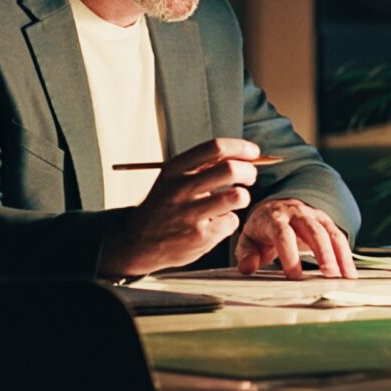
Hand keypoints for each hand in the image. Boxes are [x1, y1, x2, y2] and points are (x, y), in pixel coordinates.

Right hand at [97, 138, 261, 276]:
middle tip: (250, 177)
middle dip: (249, 172)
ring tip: (235, 201)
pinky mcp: (200, 236)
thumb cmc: (163, 207)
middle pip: (231, 170)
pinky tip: (216, 223)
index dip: (240, 148)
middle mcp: (181, 189)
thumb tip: (240, 154)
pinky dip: (229, 221)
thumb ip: (200, 167)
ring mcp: (190, 214)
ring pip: (237, 196)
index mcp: (174, 169)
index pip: (215, 148)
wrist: (138, 242)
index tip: (253, 152)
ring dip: (243, 197)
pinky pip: (231, 221)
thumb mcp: (172, 179)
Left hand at [232, 197, 355, 279]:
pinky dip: (346, 254)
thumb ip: (247, 255)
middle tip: (328, 275)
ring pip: (329, 232)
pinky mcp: (325, 221)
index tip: (294, 276)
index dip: (289, 254)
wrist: (274, 210)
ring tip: (344, 276)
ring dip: (339, 254)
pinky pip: (338, 236)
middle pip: (312, 230)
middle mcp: (296, 213)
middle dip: (322, 253)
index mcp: (274, 217)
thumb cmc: (261, 231)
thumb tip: (247, 268)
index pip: (283, 234)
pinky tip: (349, 273)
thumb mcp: (248, 241)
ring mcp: (313, 215)